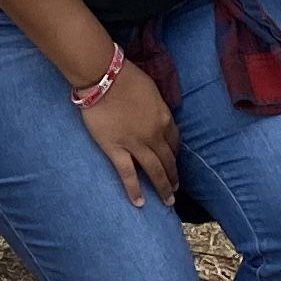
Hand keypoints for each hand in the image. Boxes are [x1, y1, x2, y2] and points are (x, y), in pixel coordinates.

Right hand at [78, 59, 180, 204]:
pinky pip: (128, 174)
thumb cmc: (126, 77)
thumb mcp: (151, 89)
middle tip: (175, 188)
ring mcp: (136, 144)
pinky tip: (140, 203)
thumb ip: (157, 106)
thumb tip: (156, 115)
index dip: (175, 153)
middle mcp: (155, 135)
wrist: (104, 78)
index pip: (174, 141)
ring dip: (162, 187)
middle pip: (168, 159)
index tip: (173, 160)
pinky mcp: (116, 150)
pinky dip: (135, 190)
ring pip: (154, 170)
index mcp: (164, 118)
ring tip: (167, 201)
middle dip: (173, 175)